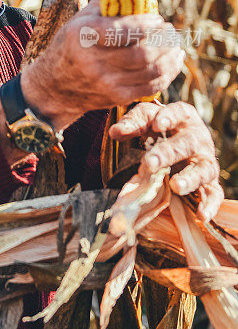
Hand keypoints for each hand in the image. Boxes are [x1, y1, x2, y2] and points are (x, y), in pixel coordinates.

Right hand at [21, 0, 184, 130]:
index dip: (145, 25)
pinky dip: (167, 74)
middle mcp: (93, 61)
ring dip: (170, 57)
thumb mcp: (80, 19)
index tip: (157, 19)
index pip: (121, 32)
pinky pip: (150, 87)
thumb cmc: (71, 44)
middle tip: (171, 32)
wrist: (54, 85)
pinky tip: (173, 61)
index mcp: (83, 35)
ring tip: (176, 45)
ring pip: (150, 71)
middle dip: (163, 42)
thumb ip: (107, 1)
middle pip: (141, 54)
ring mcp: (105, 82)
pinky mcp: (115, 97)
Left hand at [109, 101, 222, 220]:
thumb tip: (114, 131)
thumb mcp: (147, 121)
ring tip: (176, 186)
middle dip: (168, 153)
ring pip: (204, 169)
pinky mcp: (210, 183)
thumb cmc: (160, 130)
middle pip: (187, 144)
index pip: (179, 112)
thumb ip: (133, 123)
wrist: (178, 145)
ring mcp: (206, 161)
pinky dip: (210, 205)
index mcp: (184, 118)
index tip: (157, 125)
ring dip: (191, 178)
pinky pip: (214, 194)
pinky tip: (201, 215)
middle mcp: (198, 139)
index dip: (169, 118)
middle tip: (149, 162)